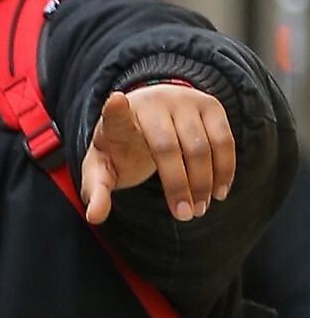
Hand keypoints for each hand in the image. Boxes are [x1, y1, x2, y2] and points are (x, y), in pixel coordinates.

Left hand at [80, 85, 235, 227]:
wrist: (149, 118)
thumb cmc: (121, 150)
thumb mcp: (102, 170)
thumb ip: (96, 191)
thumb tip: (94, 216)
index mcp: (118, 120)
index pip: (115, 115)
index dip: (115, 110)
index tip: (115, 103)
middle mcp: (152, 103)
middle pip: (168, 147)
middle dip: (178, 185)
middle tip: (184, 216)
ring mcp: (183, 100)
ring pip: (200, 145)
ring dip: (203, 182)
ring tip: (199, 210)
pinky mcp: (209, 105)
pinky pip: (223, 139)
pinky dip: (224, 168)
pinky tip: (218, 193)